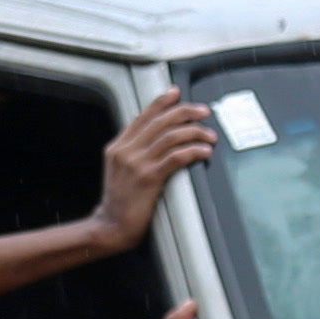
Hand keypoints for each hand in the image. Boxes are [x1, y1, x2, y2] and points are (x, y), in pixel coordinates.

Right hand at [98, 87, 219, 241]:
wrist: (110, 226)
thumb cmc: (119, 201)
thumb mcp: (118, 169)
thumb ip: (132, 151)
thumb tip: (157, 138)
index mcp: (118, 146)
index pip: (142, 116)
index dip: (161, 101)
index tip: (176, 92)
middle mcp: (126, 151)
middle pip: (160, 122)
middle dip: (185, 112)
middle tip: (203, 112)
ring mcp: (136, 164)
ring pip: (170, 137)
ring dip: (194, 133)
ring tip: (209, 136)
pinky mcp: (148, 179)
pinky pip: (175, 158)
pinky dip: (192, 151)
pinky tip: (203, 152)